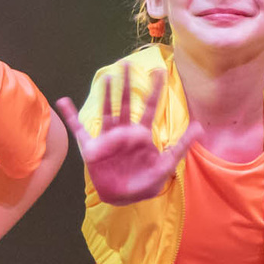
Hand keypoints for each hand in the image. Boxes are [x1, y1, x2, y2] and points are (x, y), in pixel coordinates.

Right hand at [55, 68, 202, 204]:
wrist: (123, 198)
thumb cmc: (145, 183)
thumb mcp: (166, 165)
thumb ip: (182, 145)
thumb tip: (201, 126)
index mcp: (142, 135)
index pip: (151, 108)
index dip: (155, 90)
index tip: (159, 71)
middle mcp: (124, 132)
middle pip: (127, 103)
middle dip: (127, 85)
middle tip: (127, 64)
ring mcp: (107, 138)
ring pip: (107, 111)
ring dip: (107, 95)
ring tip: (108, 76)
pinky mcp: (92, 147)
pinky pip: (79, 129)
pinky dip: (71, 116)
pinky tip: (63, 101)